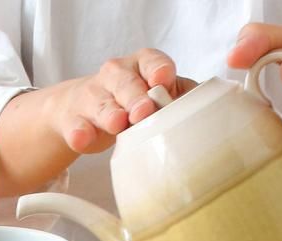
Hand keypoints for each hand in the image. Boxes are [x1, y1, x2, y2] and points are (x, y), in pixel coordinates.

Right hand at [55, 49, 195, 153]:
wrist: (81, 110)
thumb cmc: (130, 102)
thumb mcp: (154, 96)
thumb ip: (177, 99)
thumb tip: (207, 113)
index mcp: (141, 66)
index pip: (151, 61)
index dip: (158, 70)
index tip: (163, 80)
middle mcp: (116, 76)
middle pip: (126, 84)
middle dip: (135, 97)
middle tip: (144, 112)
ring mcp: (93, 97)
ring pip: (101, 104)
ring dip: (109, 114)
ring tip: (116, 123)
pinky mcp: (74, 121)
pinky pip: (76, 126)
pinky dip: (78, 133)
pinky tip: (80, 138)